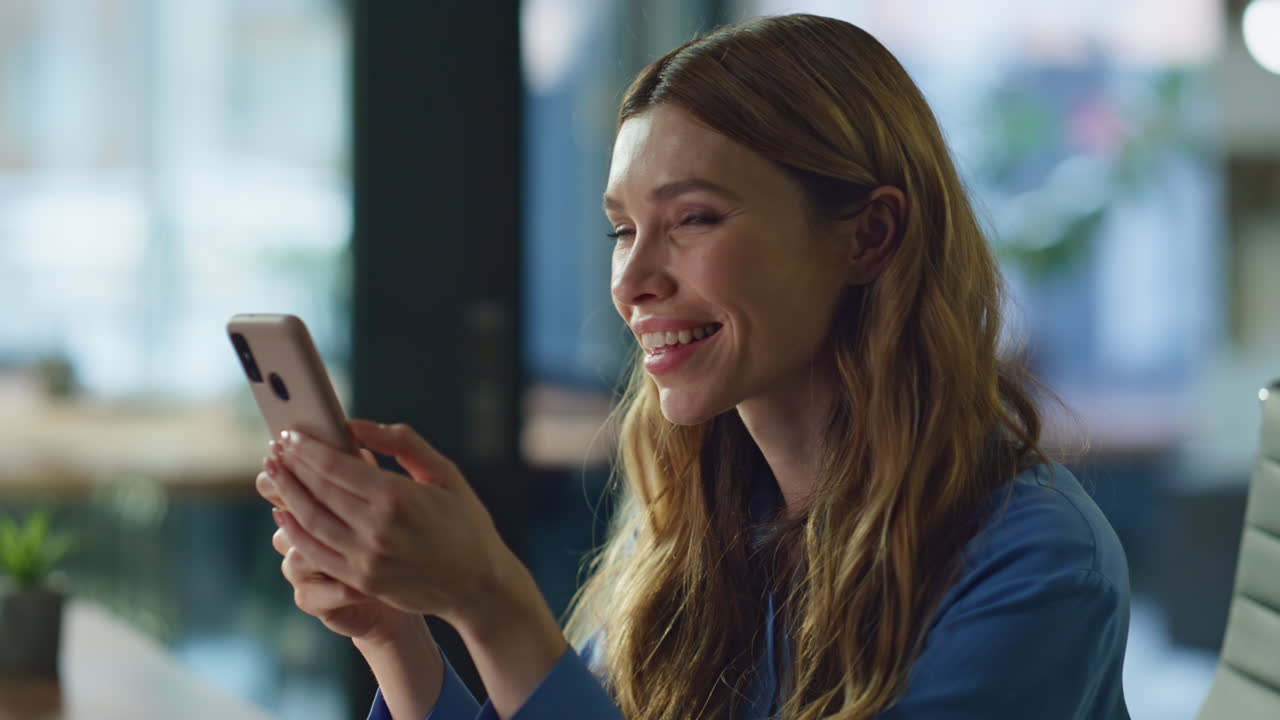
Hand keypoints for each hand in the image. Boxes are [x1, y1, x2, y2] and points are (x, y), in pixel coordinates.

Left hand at [264, 419, 517, 627]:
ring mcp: (366, 558)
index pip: (336, 467)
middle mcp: (377, 529)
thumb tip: (357, 425)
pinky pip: (315, 553)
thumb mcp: (444, 473)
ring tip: (274, 474)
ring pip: (309, 522)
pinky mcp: (361, 580)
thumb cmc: (465, 522)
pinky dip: (294, 531)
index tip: (291, 434)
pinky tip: (284, 513)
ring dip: (286, 495)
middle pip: (317, 491)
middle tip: (274, 449)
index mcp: (398, 497)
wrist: (478, 583)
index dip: (308, 448)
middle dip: (291, 467)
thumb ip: (402, 443)